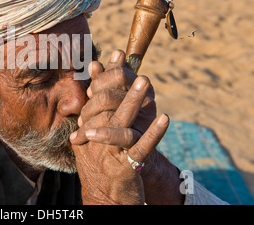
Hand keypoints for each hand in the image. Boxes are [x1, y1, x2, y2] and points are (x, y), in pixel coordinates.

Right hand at [71, 74, 169, 204]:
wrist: (104, 198)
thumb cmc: (100, 162)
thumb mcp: (93, 134)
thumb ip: (94, 105)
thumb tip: (95, 74)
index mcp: (88, 127)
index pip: (95, 94)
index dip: (106, 74)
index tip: (118, 55)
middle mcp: (94, 137)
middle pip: (104, 105)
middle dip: (117, 83)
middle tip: (133, 65)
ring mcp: (108, 152)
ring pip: (120, 123)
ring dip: (132, 101)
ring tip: (145, 82)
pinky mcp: (125, 167)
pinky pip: (140, 147)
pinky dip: (153, 133)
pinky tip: (165, 119)